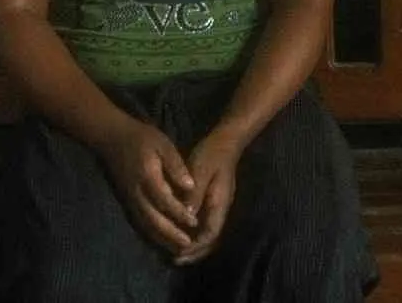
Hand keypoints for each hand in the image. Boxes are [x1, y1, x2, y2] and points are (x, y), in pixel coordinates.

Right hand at [95, 115, 198, 253]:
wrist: (112, 138)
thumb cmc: (141, 138)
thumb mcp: (163, 144)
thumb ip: (176, 165)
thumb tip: (190, 186)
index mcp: (147, 177)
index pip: (164, 200)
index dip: (179, 213)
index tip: (195, 222)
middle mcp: (136, 192)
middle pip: (153, 218)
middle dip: (170, 233)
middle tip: (187, 245)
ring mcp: (130, 199)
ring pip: (145, 224)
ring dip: (161, 238)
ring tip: (178, 249)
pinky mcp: (127, 202)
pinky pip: (139, 222)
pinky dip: (151, 234)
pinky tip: (162, 241)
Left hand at [174, 130, 243, 264]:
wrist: (225, 142)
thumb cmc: (211, 155)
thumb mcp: (200, 171)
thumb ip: (193, 194)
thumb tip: (186, 217)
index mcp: (219, 204)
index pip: (209, 234)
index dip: (194, 247)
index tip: (178, 254)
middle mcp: (221, 209)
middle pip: (212, 239)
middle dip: (195, 252)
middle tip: (176, 259)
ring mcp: (219, 206)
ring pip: (210, 234)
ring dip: (195, 245)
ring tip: (178, 252)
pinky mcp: (215, 202)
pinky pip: (206, 225)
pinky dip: (196, 235)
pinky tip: (183, 234)